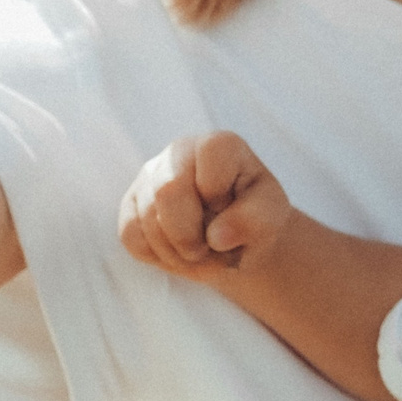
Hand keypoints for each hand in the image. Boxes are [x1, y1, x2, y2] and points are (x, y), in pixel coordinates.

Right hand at [117, 132, 288, 282]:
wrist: (236, 240)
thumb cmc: (254, 217)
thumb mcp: (270, 216)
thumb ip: (253, 220)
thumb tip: (216, 237)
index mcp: (218, 145)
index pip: (209, 157)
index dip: (218, 195)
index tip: (230, 210)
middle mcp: (179, 152)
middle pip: (168, 191)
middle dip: (190, 235)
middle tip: (210, 249)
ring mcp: (150, 176)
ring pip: (146, 218)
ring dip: (177, 252)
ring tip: (201, 255)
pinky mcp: (131, 203)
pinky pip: (131, 235)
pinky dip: (157, 255)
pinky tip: (178, 252)